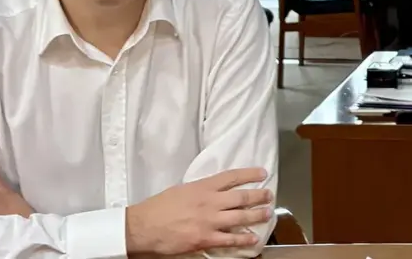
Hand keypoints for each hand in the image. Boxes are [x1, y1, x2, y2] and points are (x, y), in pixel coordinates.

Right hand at [125, 167, 273, 255]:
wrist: (143, 227)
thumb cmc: (158, 207)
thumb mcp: (181, 190)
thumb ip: (200, 190)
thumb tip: (213, 191)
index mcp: (202, 187)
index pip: (231, 177)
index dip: (249, 174)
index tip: (262, 173)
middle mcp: (209, 202)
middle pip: (241, 197)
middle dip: (258, 196)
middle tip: (269, 195)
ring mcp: (209, 221)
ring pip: (240, 217)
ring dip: (256, 215)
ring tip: (267, 212)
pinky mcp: (205, 239)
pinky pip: (230, 239)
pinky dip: (244, 239)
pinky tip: (254, 239)